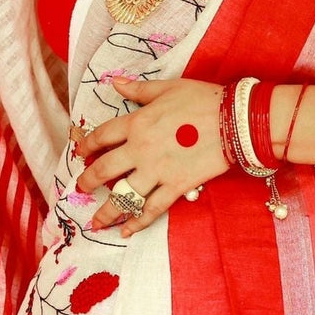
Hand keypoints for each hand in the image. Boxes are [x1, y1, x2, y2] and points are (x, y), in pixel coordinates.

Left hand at [74, 76, 229, 236]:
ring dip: (107, 212)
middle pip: (105, 170)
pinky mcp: (175, 186)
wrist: (235, 120)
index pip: (102, 136)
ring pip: (124, 196)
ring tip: (96, 223)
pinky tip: (126, 232)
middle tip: (80, 189)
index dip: (87, 146)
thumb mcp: (168, 88)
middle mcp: (140, 149)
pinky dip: (137, 223)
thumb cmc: (203, 99)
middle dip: (88, 181)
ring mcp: (157, 171)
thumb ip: (139, 90)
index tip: (81, 154)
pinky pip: (151, 209)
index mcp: (137, 123)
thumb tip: (115, 82)